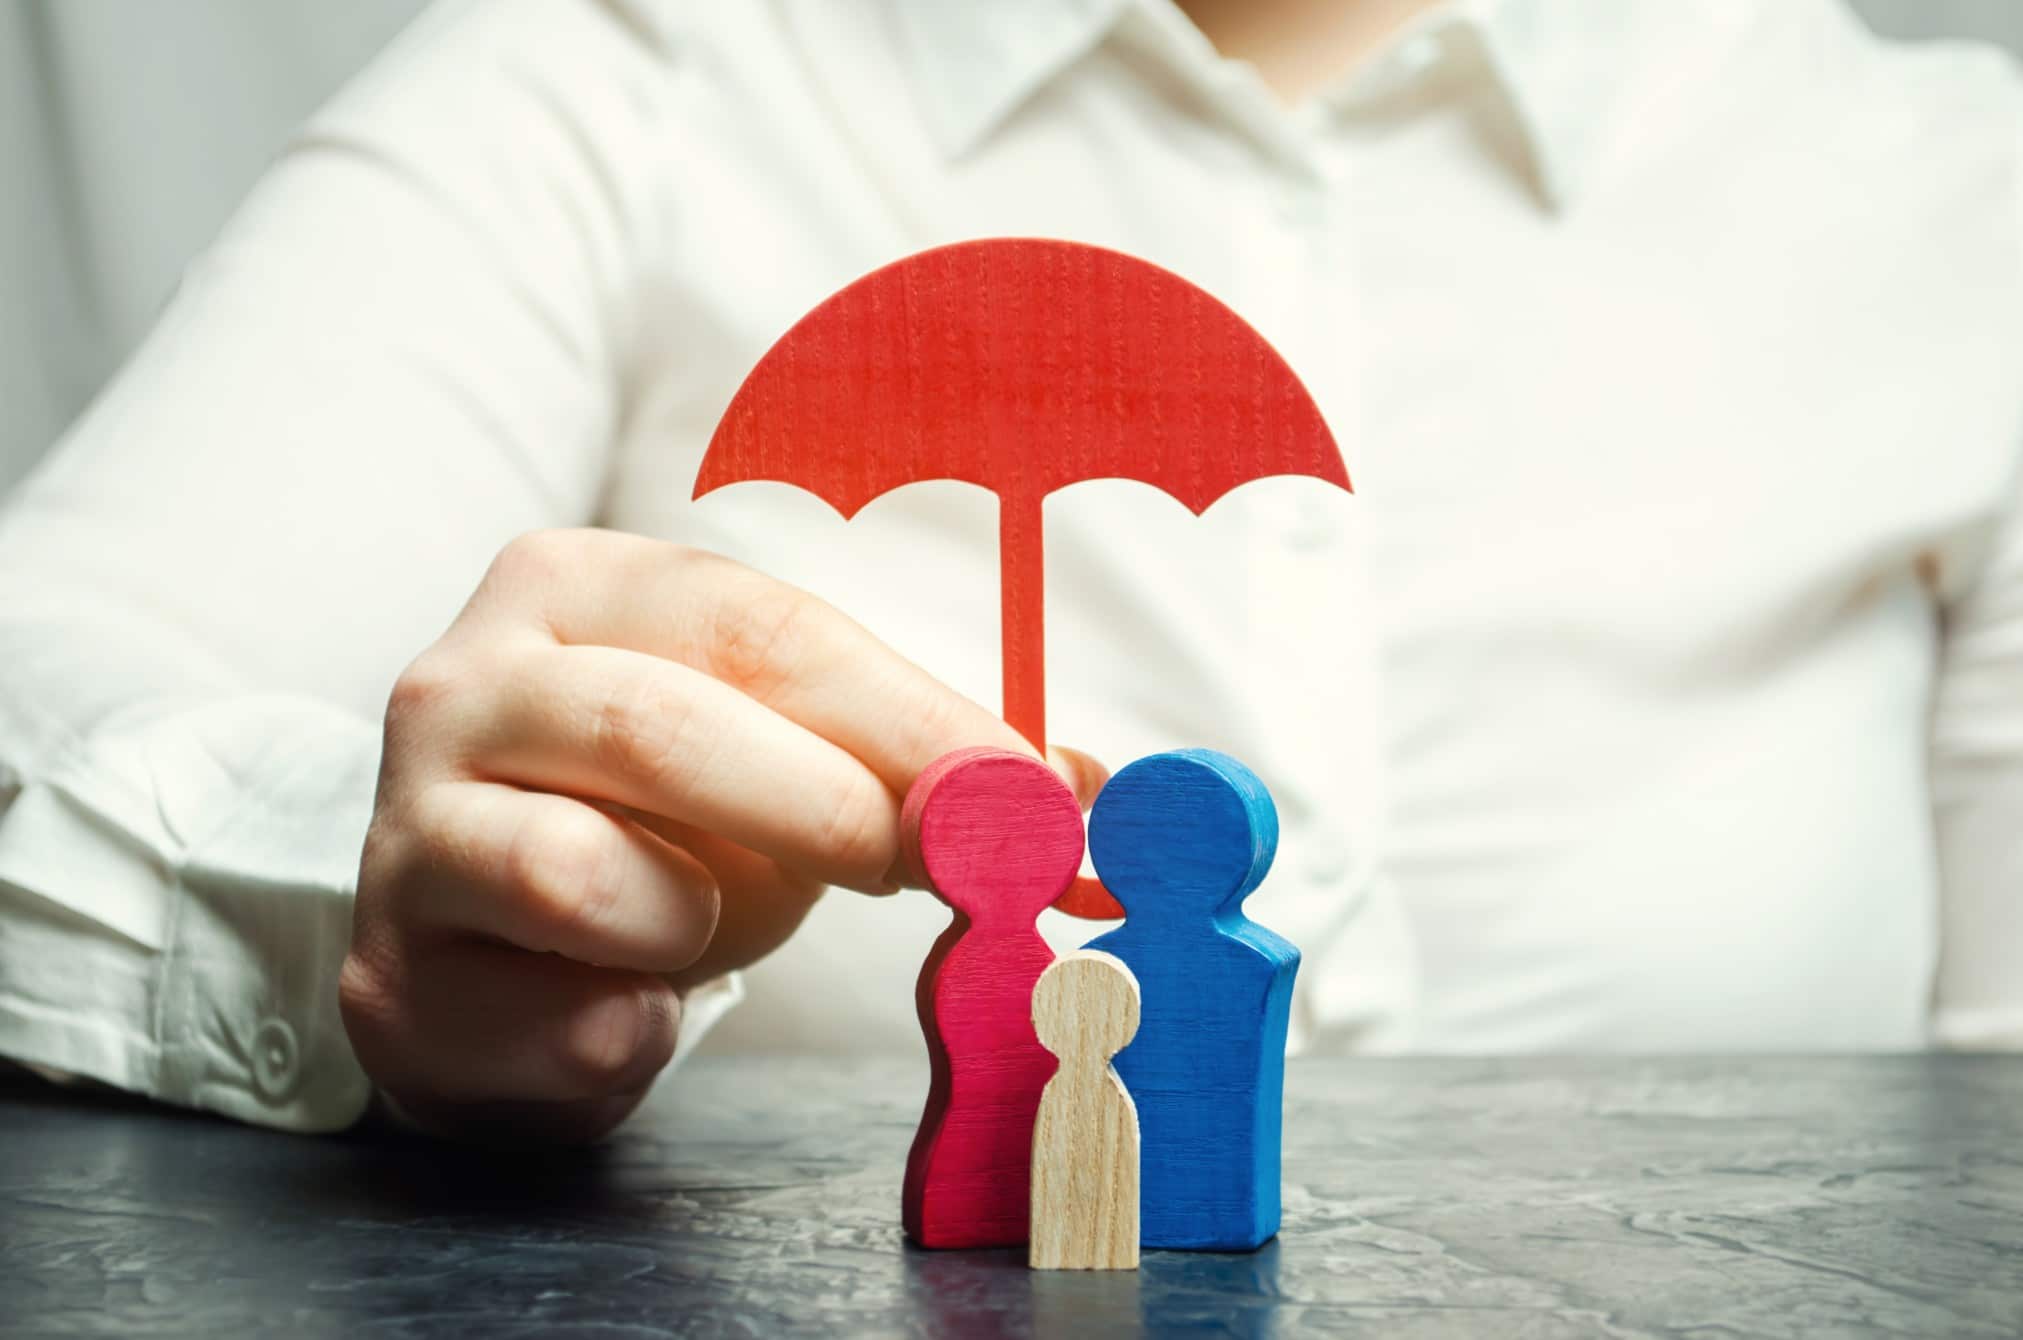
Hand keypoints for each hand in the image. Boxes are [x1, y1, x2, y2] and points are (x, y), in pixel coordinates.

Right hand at [339, 528, 1102, 1142]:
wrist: (493, 950)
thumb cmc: (661, 828)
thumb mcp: (788, 762)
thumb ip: (914, 765)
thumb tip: (1076, 791)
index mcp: (581, 588)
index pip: (758, 629)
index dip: (904, 715)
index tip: (1019, 791)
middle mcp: (469, 681)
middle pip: (656, 723)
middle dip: (819, 802)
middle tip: (922, 866)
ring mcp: (410, 823)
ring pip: (572, 868)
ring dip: (695, 920)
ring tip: (711, 928)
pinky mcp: (390, 965)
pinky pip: (543, 1011)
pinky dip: (625, 1029)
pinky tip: (630, 1010)